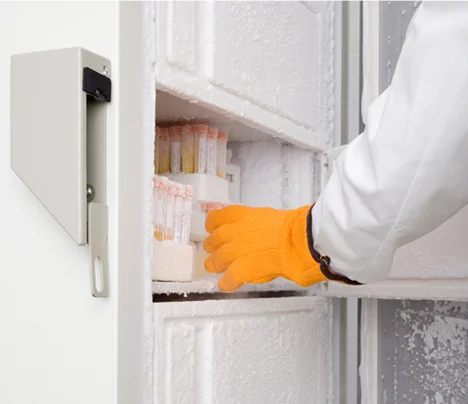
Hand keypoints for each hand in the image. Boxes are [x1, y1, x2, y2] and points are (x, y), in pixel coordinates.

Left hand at [203, 205, 327, 291]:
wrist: (297, 242)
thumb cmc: (292, 227)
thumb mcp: (269, 216)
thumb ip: (256, 224)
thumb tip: (257, 231)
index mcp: (243, 215)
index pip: (217, 217)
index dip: (213, 224)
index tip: (213, 228)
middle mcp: (234, 232)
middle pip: (214, 239)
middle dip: (212, 245)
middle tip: (212, 249)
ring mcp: (235, 252)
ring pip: (216, 260)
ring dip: (215, 264)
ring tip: (214, 267)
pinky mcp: (240, 271)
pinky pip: (227, 280)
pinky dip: (226, 283)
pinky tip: (226, 284)